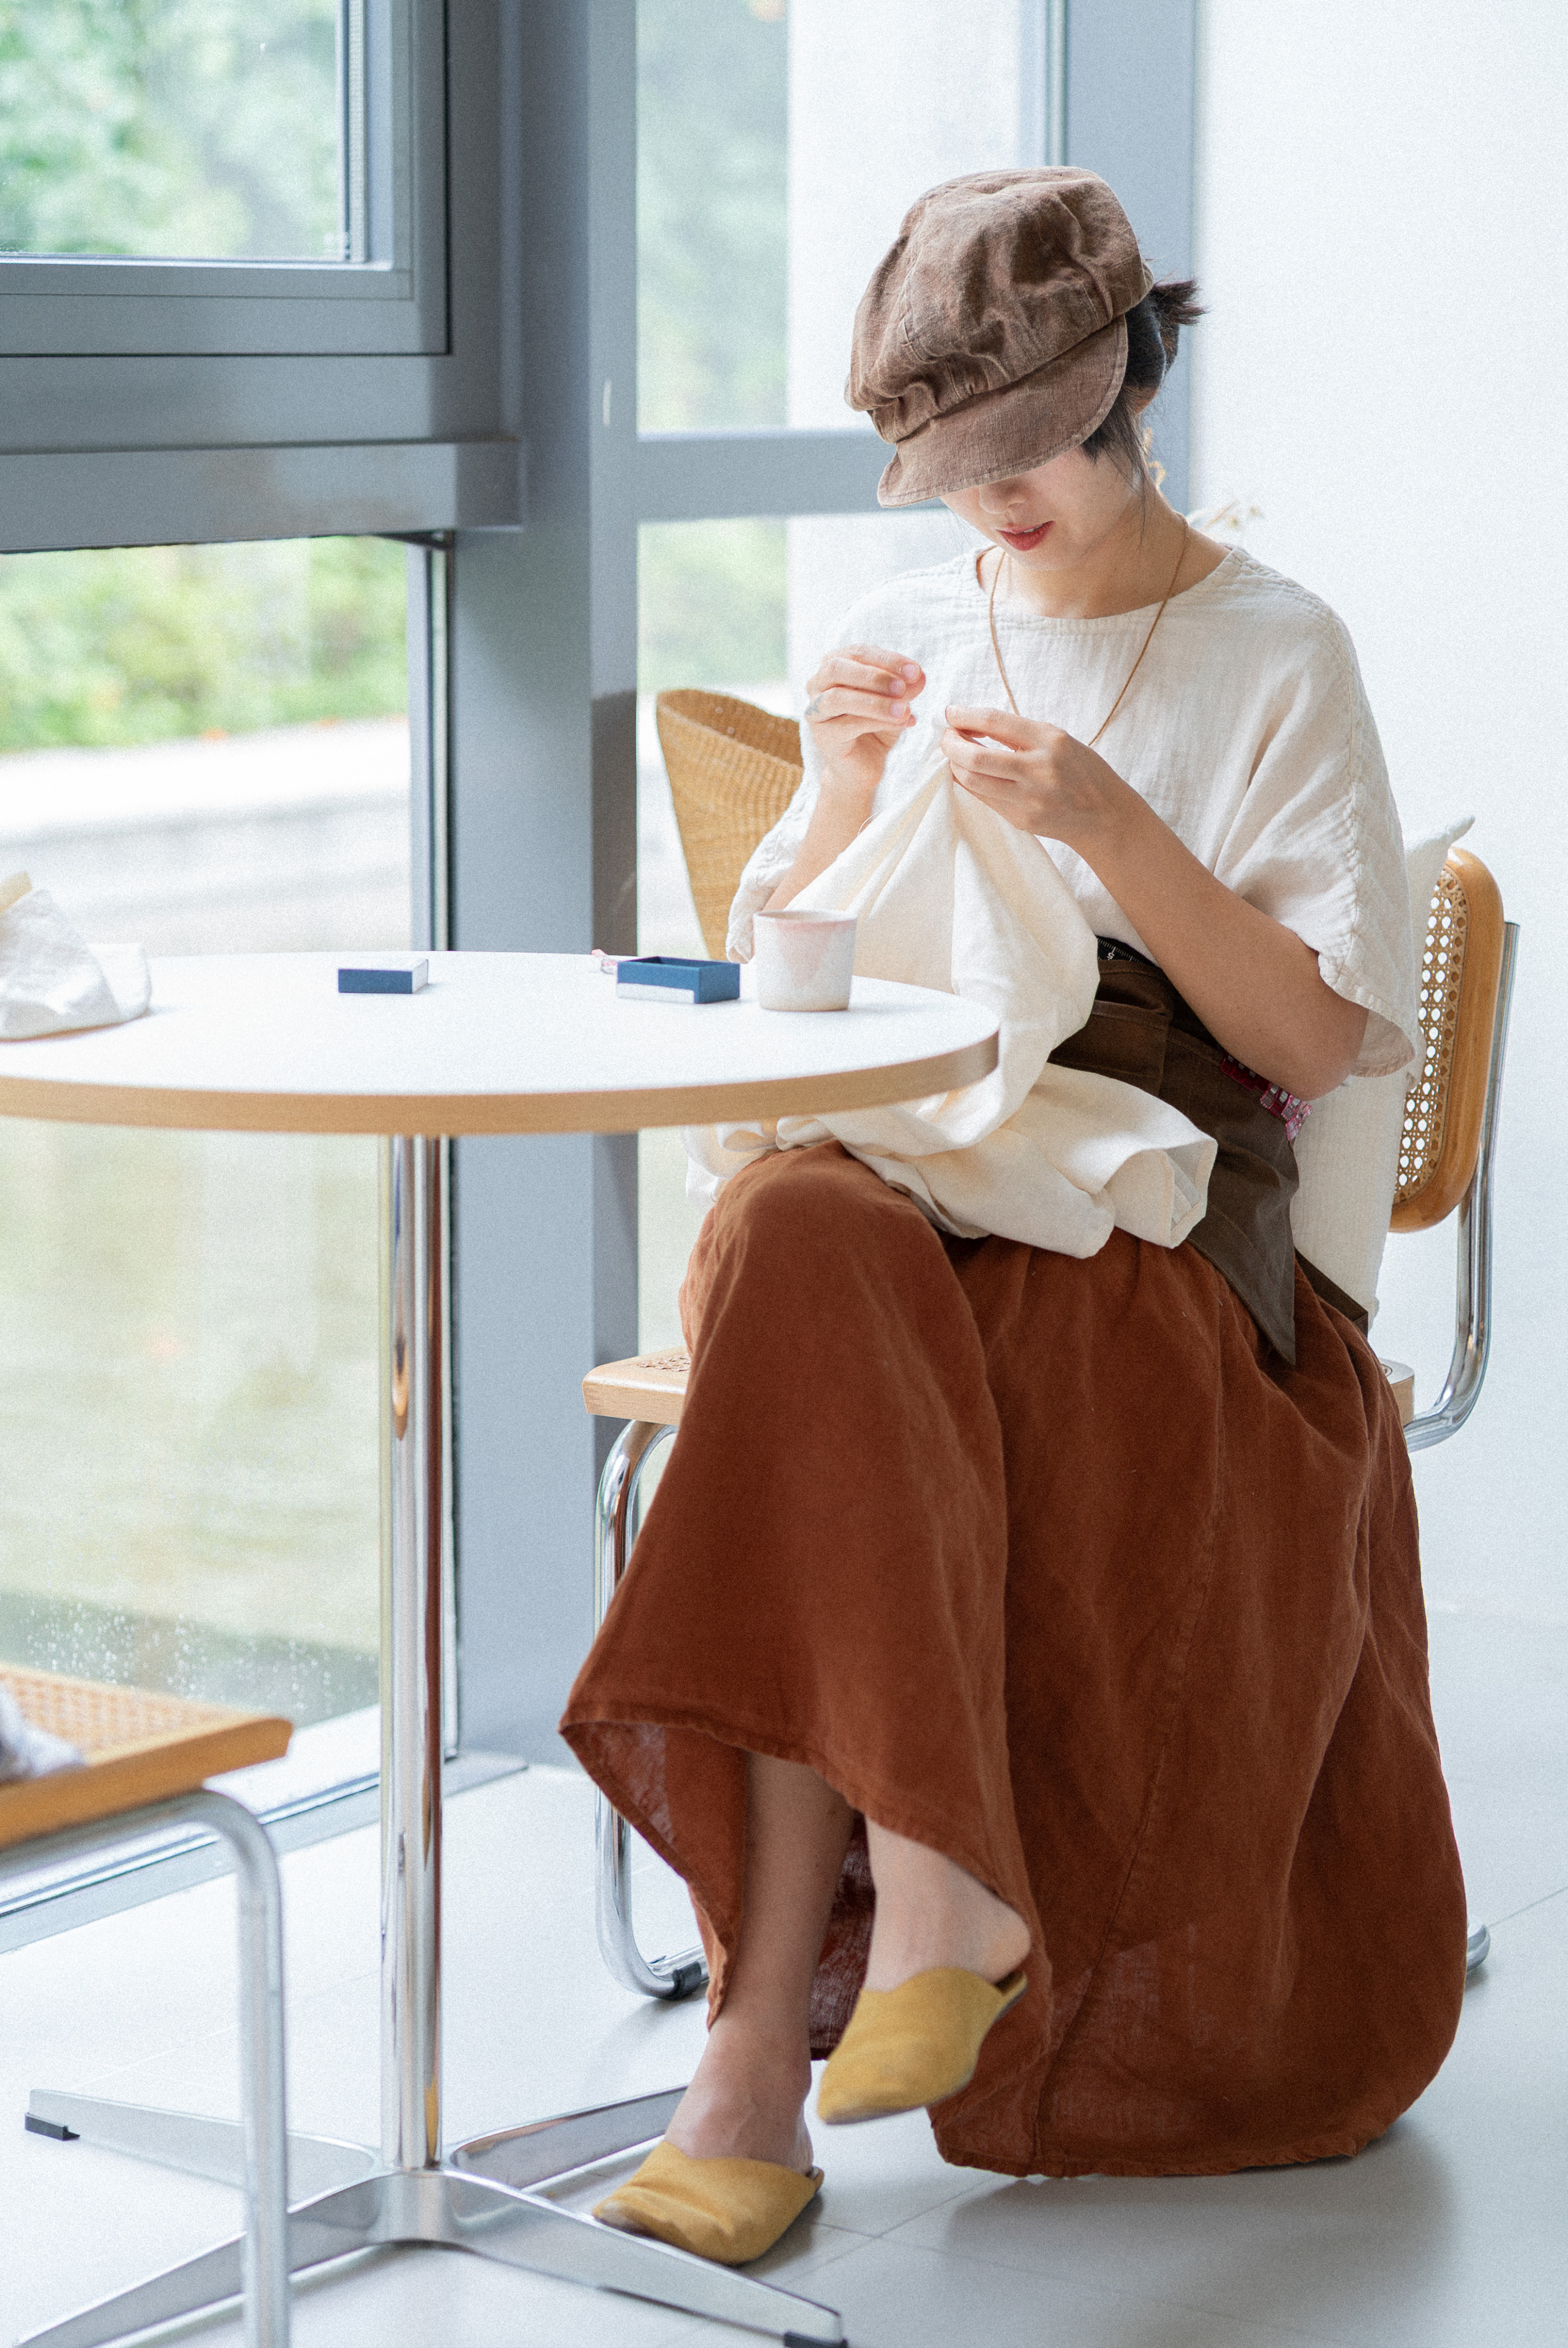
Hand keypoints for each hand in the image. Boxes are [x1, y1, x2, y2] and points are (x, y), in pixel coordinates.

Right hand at [803, 643, 925, 798]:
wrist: (864, 766)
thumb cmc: (877, 727)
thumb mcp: (895, 702)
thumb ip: (905, 688)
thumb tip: (919, 676)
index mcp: (835, 666)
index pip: (858, 652)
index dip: (888, 659)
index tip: (916, 671)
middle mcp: (817, 684)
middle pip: (837, 668)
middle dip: (874, 675)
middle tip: (904, 686)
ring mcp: (815, 711)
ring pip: (837, 697)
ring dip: (874, 701)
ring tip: (903, 709)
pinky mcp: (823, 736)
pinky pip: (847, 725)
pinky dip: (876, 722)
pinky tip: (900, 723)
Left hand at [941, 705, 1133, 853]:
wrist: (1105, 815)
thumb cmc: (1082, 772)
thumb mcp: (1060, 740)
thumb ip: (1021, 734)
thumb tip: (974, 724)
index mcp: (1050, 740)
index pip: (995, 721)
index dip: (965, 716)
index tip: (949, 713)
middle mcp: (1039, 768)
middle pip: (975, 756)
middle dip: (950, 744)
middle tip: (946, 737)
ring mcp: (1030, 798)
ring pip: (973, 780)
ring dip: (955, 765)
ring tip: (955, 756)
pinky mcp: (1022, 819)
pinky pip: (983, 798)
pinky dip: (969, 783)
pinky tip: (967, 774)